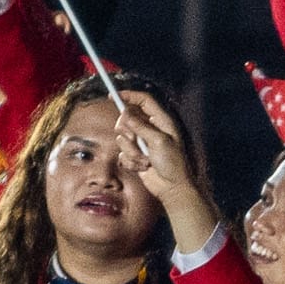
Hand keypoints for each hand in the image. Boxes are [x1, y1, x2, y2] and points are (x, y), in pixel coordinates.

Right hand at [117, 88, 214, 244]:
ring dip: (132, 151)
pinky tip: (143, 167)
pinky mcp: (135, 156)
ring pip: (122, 138)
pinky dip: (131, 162)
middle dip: (127, 131)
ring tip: (146, 160)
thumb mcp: (159, 141)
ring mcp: (141, 143)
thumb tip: (125, 114)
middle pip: (127, 118)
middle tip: (135, 140)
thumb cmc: (172, 163)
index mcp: (161, 121)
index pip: (143, 101)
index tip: (112, 95)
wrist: (172, 188)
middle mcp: (150, 129)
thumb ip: (141, 127)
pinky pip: (123, 154)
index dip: (129, 96)